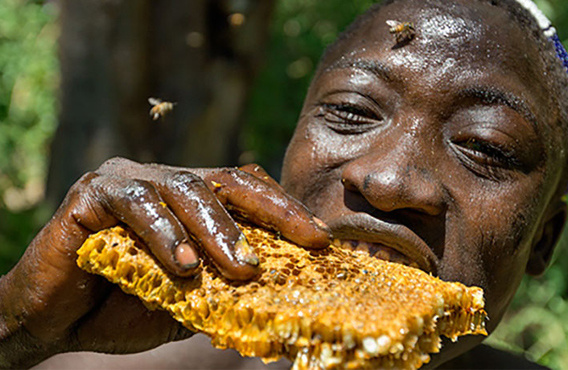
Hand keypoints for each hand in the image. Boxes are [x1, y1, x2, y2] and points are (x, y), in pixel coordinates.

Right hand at [0, 157, 329, 367]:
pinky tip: (183, 266)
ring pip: (185, 188)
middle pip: (227, 180)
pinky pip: (136, 204)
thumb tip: (282, 301)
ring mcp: (129, 180)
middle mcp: (163, 181)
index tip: (321, 239)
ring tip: (240, 269)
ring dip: (217, 230)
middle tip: (305, 241)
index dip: (285, 210)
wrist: (54, 320)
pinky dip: (164, 234)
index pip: (247, 191)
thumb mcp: (189, 303)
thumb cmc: (123, 308)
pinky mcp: (93, 192)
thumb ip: (224, 293)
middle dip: (271, 211)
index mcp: (191, 202)